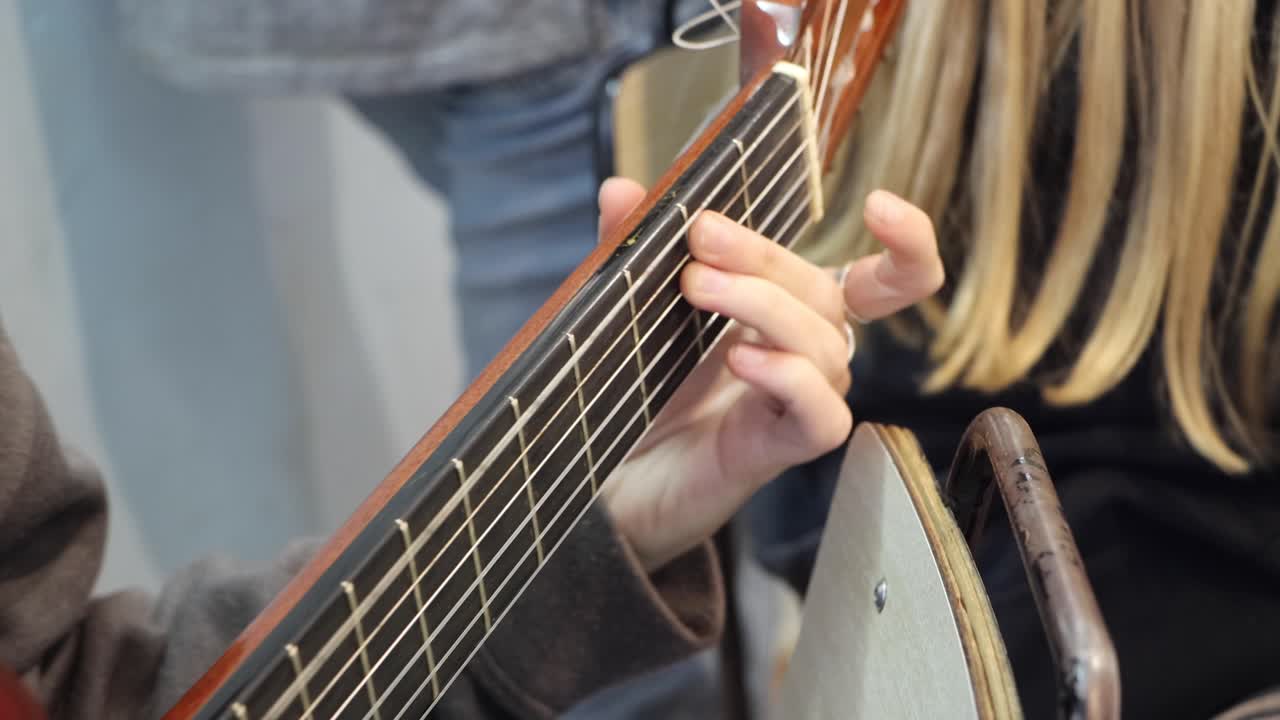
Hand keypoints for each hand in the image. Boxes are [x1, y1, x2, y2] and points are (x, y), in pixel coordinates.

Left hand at [597, 178, 943, 570]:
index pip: (881, 281)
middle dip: (763, 257)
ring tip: (696, 288)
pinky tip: (742, 360)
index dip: (907, 245)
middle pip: (825, 293)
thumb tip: (620, 189)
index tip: (878, 203)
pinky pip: (818, 415)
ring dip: (761, 305)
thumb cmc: (643, 392)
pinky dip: (786, 378)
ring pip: (822, 346)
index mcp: (794, 316)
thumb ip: (634, 248)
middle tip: (700, 236)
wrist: (614, 482)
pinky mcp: (781, 450)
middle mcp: (811, 358)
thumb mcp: (638, 309)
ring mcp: (800, 405)